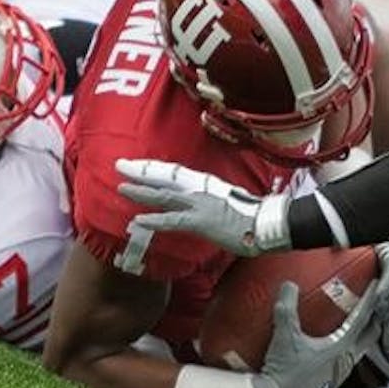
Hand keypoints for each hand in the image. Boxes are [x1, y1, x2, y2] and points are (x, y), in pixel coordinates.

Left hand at [116, 159, 290, 255]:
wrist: (269, 223)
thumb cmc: (254, 215)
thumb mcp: (229, 201)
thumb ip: (212, 200)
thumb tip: (203, 204)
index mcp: (207, 185)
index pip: (175, 173)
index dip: (155, 168)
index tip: (137, 164)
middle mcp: (201, 190)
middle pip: (166, 178)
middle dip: (141, 172)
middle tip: (119, 165)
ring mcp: (200, 204)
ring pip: (165, 195)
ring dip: (142, 192)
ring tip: (122, 188)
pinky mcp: (202, 221)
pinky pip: (173, 220)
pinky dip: (155, 219)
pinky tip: (138, 220)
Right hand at [250, 280, 381, 387]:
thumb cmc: (283, 370)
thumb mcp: (284, 336)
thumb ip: (287, 308)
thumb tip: (290, 283)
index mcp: (341, 348)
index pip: (362, 319)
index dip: (369, 300)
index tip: (377, 284)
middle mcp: (346, 361)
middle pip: (369, 335)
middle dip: (375, 317)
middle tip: (376, 300)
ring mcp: (340, 373)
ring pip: (361, 348)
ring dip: (364, 333)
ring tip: (361, 318)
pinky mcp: (331, 381)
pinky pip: (349, 358)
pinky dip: (351, 345)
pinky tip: (340, 341)